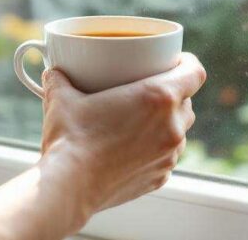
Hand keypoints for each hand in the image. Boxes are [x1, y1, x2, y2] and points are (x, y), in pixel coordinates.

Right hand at [40, 53, 205, 218]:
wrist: (69, 186)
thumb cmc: (69, 138)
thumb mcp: (62, 98)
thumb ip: (60, 79)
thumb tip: (52, 71)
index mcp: (158, 96)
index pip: (195, 72)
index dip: (187, 63)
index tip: (175, 61)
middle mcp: (171, 126)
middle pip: (188, 101)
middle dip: (174, 93)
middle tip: (148, 89)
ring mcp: (168, 155)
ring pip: (180, 131)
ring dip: (168, 123)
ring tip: (141, 120)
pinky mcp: (160, 177)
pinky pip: (167, 156)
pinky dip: (157, 149)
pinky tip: (134, 148)